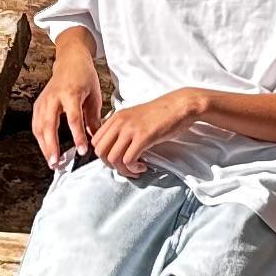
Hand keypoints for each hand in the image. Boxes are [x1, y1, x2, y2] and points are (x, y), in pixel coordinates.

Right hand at [33, 39, 110, 167]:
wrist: (70, 60)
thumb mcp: (95, 96)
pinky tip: (46, 150)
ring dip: (44, 146)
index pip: (73, 119)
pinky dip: (40, 139)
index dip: (77, 136)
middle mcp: (54, 97)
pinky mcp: (38, 104)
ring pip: (39, 127)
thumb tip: (96, 139)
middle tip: (57, 163)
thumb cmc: (84, 76)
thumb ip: (94, 118)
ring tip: (52, 162)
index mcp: (70, 93)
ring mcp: (43, 100)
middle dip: (52, 146)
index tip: (83, 151)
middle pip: (49, 125)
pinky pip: (36, 124)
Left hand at [89, 89, 206, 178]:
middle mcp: (119, 122)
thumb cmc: (161, 113)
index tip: (117, 159)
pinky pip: (128, 160)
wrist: (180, 105)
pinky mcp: (143, 137)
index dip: (104, 155)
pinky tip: (143, 166)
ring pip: (113, 158)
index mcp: (116, 118)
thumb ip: (122, 130)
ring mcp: (130, 129)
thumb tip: (116, 149)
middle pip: (100, 151)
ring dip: (123, 169)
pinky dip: (134, 168)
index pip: (96, 141)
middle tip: (125, 167)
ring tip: (136, 168)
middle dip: (111, 165)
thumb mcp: (135, 117)